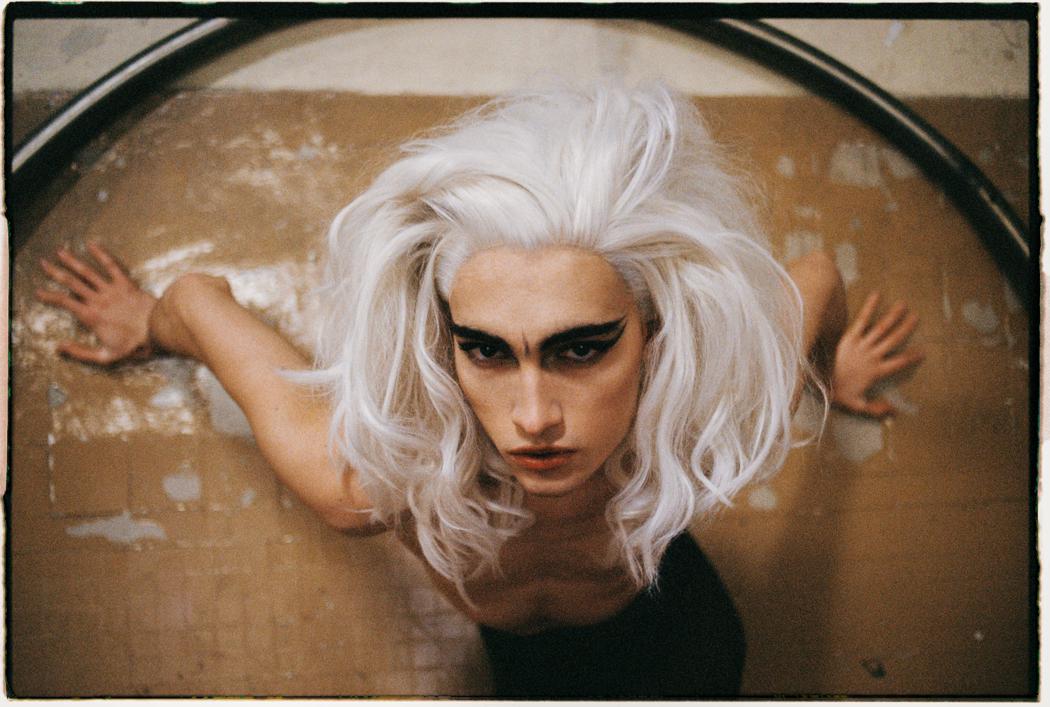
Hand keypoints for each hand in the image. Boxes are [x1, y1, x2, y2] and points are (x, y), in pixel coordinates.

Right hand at [35, 242, 157, 364]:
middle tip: (42, 263)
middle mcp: (97, 300)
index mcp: (90, 316)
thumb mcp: (106, 356)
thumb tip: (58, 348)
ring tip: (60, 251)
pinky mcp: (126, 284)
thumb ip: (81, 352)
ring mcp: (112, 290)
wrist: (159, 331)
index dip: (49, 296)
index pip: (64, 302)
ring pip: (87, 272)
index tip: (38, 291)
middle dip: (55, 272)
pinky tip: (92, 245)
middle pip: (71, 282)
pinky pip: (112, 266)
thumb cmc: (134, 345)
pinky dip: (101, 254)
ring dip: (72, 261)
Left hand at [831, 292, 923, 416]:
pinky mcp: (848, 337)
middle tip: (917, 317)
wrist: (818, 383)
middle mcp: (871, 356)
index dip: (912, 357)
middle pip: (894, 340)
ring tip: (903, 304)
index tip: (924, 351)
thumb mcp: (857, 405)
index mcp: (876, 371)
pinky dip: (869, 308)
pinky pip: (861, 320)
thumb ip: (876, 408)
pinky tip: (876, 295)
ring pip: (881, 328)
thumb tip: (895, 412)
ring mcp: (861, 345)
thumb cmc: (837, 393)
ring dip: (893, 316)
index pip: (899, 363)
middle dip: (906, 328)